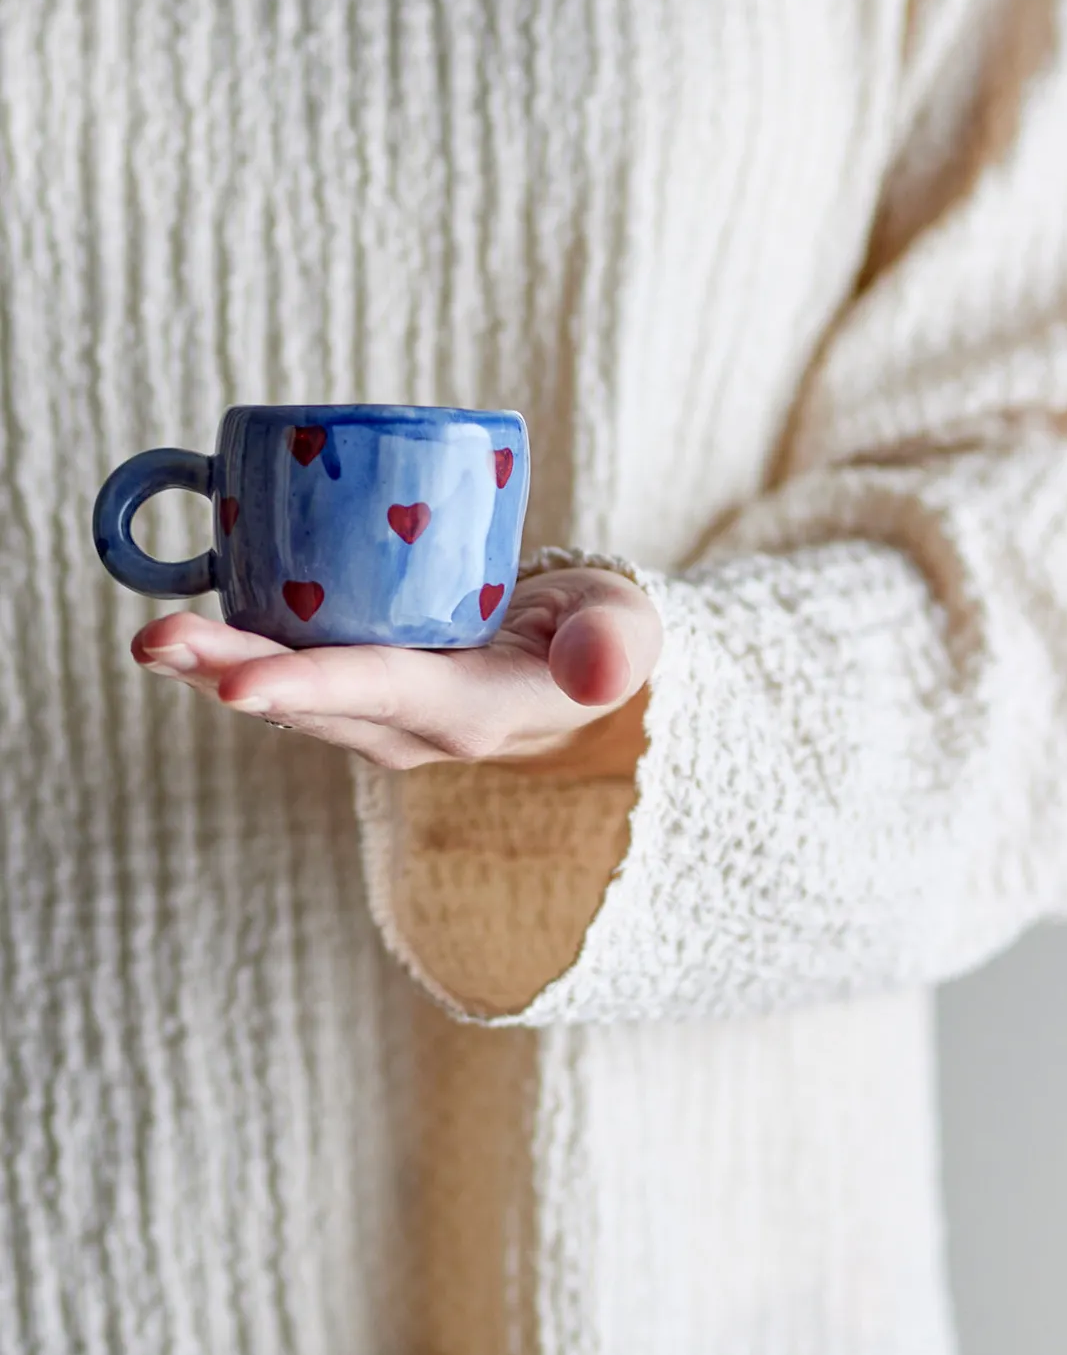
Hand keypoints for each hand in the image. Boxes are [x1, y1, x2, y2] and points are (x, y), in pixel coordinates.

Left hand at [131, 568, 662, 777]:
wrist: (575, 665)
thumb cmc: (598, 633)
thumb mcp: (624, 630)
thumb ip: (614, 644)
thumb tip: (598, 673)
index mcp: (476, 713)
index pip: (387, 694)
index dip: (311, 687)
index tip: (237, 683)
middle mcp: (415, 730)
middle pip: (314, 702)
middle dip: (230, 672)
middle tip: (155, 639)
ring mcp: (383, 718)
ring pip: (292, 697)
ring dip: (217, 668)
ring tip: (155, 636)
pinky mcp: (364, 693)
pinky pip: (294, 677)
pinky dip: (239, 653)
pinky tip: (193, 624)